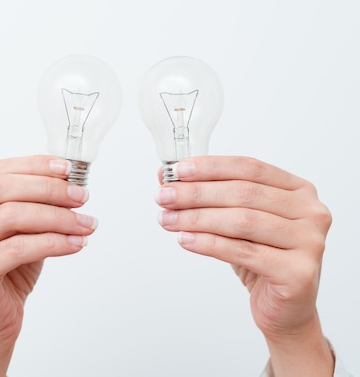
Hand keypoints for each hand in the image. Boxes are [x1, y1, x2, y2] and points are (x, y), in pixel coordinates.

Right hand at [0, 155, 96, 375]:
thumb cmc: (7, 274)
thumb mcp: (22, 231)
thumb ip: (35, 205)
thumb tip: (70, 183)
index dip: (35, 166)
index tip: (68, 170)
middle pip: (3, 189)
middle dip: (49, 190)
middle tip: (81, 197)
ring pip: (11, 216)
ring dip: (57, 217)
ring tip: (85, 224)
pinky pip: (17, 248)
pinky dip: (53, 243)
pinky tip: (74, 244)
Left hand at [154, 156, 333, 375]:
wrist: (284, 308)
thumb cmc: (261, 258)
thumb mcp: (235, 221)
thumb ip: (208, 197)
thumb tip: (166, 175)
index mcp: (298, 190)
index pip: (249, 168)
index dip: (210, 167)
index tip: (177, 170)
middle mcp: (311, 212)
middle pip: (243, 193)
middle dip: (196, 194)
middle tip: (164, 196)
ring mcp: (310, 242)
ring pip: (242, 221)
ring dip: (197, 218)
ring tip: (168, 219)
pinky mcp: (299, 272)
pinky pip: (243, 252)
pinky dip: (208, 244)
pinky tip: (185, 240)